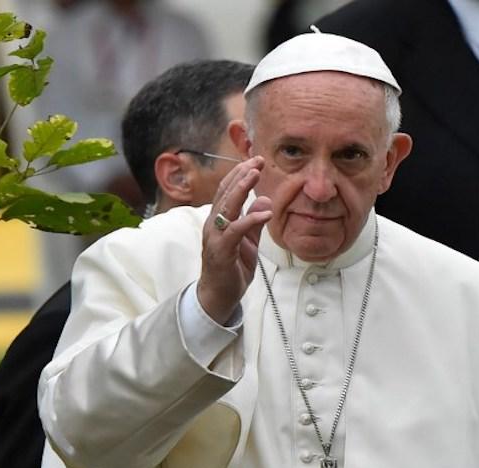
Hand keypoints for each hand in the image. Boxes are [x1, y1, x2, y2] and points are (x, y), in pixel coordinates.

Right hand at [197, 156, 272, 323]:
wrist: (219, 296)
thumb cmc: (231, 270)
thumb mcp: (248, 243)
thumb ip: (254, 222)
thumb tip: (264, 201)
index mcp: (218, 221)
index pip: (226, 191)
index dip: (239, 175)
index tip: (255, 162)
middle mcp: (212, 225)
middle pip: (224, 193)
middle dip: (241, 175)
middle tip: (257, 161)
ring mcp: (215, 237)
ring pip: (226, 207)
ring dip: (241, 189)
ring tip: (256, 174)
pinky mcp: (221, 250)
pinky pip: (235, 230)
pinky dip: (250, 219)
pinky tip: (266, 212)